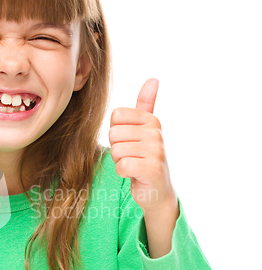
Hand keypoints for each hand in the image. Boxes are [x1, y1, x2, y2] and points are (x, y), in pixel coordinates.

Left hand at [108, 78, 176, 214]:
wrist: (156, 190)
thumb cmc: (144, 158)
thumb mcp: (144, 130)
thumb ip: (145, 105)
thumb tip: (153, 78)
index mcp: (151, 120)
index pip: (116, 115)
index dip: (116, 131)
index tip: (129, 141)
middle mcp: (156, 133)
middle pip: (114, 133)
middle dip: (117, 148)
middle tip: (131, 156)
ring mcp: (156, 151)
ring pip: (116, 150)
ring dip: (120, 161)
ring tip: (134, 165)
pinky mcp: (152, 169)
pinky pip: (121, 166)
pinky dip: (122, 173)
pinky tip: (134, 174)